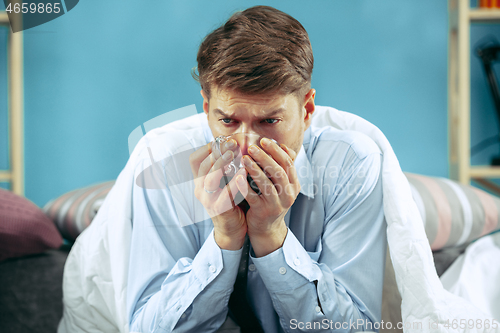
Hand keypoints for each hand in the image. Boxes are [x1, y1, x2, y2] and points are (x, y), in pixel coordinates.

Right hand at [189, 139, 246, 249]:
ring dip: (221, 165)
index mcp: (200, 181)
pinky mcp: (219, 210)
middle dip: (217, 152)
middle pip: (203, 166)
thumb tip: (233, 144)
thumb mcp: (223, 183)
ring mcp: (208, 200)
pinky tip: (243, 173)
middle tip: (231, 143)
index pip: (195, 159)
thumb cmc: (230, 202)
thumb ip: (224, 167)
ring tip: (233, 154)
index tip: (223, 139)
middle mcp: (200, 189)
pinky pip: (225, 194)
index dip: (207, 148)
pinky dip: (234, 183)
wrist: (232, 230)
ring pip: (210, 179)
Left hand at [235, 138, 299, 256]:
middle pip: (278, 172)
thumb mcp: (281, 185)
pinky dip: (245, 186)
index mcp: (294, 184)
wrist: (267, 228)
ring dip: (255, 169)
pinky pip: (254, 197)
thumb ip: (281, 167)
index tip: (264, 140)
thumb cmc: (271, 200)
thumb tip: (282, 145)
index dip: (276, 150)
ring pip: (267, 183)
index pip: (288, 163)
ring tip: (244, 158)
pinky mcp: (264, 212)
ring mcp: (277, 204)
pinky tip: (237, 176)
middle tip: (251, 147)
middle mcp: (289, 194)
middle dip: (265, 157)